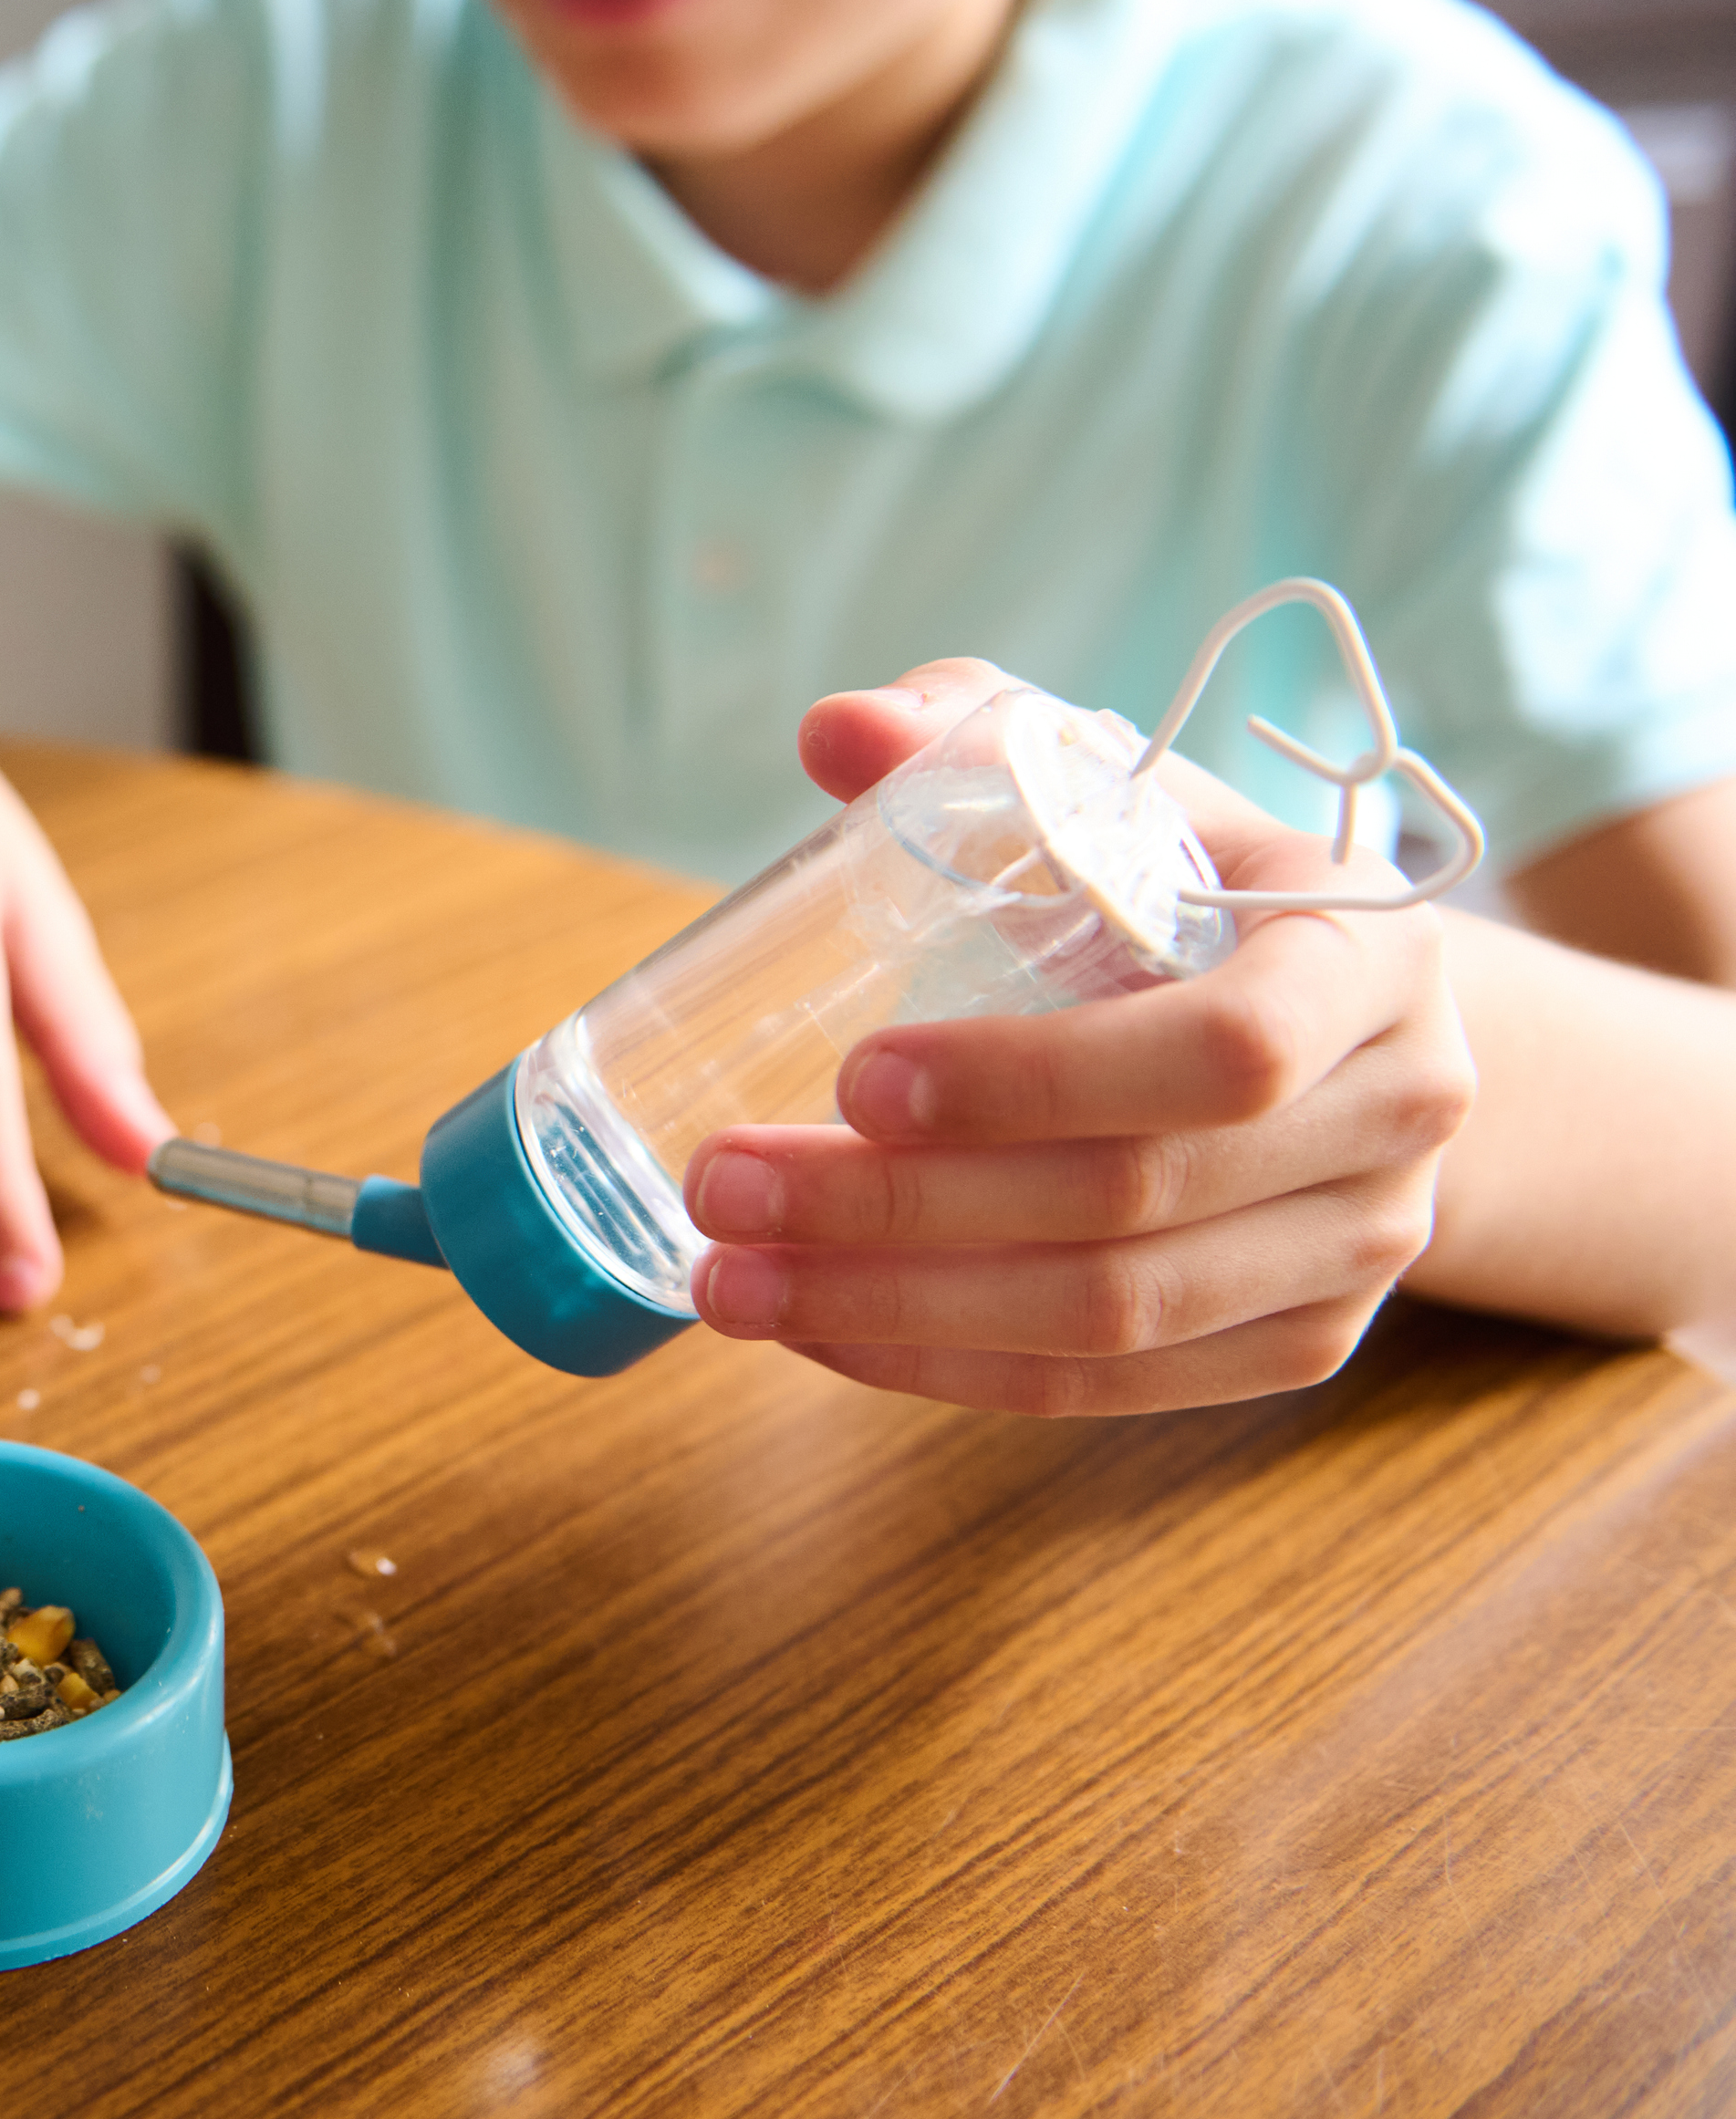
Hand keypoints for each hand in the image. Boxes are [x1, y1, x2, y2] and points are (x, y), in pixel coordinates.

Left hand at [679, 661, 1478, 1414]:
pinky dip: (946, 1369)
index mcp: (1368, 957)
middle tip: (721, 1186)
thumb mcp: (1109, 785)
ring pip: (1110, 1319)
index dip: (1032, 1079)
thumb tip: (838, 730)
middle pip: (1132, 1200)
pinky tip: (817, 1331)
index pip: (1225, 1047)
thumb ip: (976, 737)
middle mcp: (1398, 1114)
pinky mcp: (1300, 1346)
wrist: (1341, 1022)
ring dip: (895, 1311)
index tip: (852, 1076)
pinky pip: (1108, 1388)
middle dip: (899, 1208)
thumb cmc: (1190, 883)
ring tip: (729, 1282)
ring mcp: (1359, 1250)